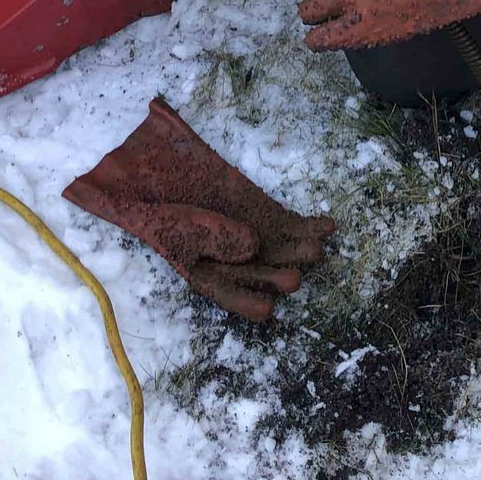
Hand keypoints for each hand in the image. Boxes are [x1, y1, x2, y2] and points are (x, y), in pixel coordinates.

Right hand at [63, 97, 335, 320]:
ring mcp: (248, 233)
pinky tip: (327, 227)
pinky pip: (286, 222)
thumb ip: (212, 236)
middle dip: (276, 274)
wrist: (153, 168)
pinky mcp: (260, 212)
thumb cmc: (159, 204)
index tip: (267, 311)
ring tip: (316, 248)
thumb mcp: (179, 221)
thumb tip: (252, 246)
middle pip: (257, 271)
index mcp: (203, 272)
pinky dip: (306, 225)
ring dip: (297, 249)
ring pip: (278, 248)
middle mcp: (230, 259)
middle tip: (294, 278)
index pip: (227, 292)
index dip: (246, 302)